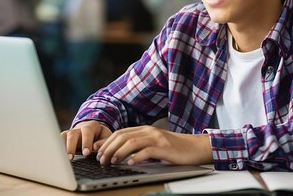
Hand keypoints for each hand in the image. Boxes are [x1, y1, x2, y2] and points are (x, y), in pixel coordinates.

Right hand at [61, 121, 111, 158]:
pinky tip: (58, 156)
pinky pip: (59, 140)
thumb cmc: (102, 136)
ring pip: (63, 137)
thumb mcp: (106, 137)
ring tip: (63, 159)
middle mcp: (79, 128)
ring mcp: (71, 132)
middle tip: (72, 158)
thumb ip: (103, 142)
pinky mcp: (65, 138)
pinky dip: (58, 147)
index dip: (86, 142)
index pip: (87, 132)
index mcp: (91, 126)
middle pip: (72, 134)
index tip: (86, 153)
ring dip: (63, 148)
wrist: (95, 132)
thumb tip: (95, 147)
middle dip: (72, 146)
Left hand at [95, 126, 212, 165]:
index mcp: (144, 130)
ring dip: (118, 153)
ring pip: (131, 142)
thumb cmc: (174, 149)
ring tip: (111, 162)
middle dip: (109, 148)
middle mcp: (149, 131)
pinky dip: (136, 157)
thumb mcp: (154, 145)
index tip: (97, 152)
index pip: (120, 133)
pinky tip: (129, 163)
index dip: (106, 142)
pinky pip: (147, 151)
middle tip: (101, 160)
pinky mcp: (164, 147)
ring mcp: (157, 138)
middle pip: (122, 136)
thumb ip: (139, 146)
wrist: (195, 147)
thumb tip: (120, 155)